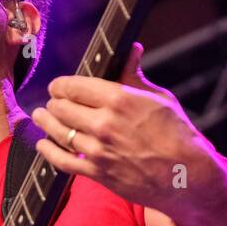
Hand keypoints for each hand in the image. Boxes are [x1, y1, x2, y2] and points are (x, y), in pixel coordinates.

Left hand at [31, 42, 226, 220]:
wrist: (186, 176)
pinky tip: (42, 145)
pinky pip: (62, 160)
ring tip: (40, 117)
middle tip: (51, 103)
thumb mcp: (159, 99)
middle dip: (54, 103)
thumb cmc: (177, 134)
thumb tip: (131, 48)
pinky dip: (48, 151)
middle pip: (61, 107)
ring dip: (45, 123)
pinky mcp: (96, 172)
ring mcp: (98, 149)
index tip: (58, 86)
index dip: (61, 85)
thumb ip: (135, 76)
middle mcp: (104, 123)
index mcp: (119, 99)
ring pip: (58, 132)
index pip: (74, 86)